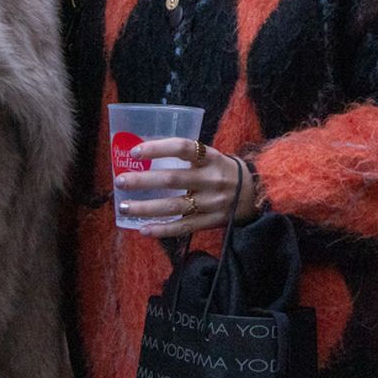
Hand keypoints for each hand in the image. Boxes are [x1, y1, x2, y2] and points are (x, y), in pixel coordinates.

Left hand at [114, 139, 256, 237]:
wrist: (257, 192)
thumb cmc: (225, 170)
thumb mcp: (211, 156)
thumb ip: (186, 156)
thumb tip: (146, 153)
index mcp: (210, 158)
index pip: (182, 147)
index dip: (158, 148)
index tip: (135, 152)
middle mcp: (211, 179)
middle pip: (172, 179)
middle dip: (143, 181)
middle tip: (120, 181)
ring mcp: (211, 202)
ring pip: (174, 206)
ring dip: (146, 208)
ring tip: (124, 206)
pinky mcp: (211, 221)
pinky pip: (183, 227)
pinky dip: (163, 229)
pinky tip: (144, 230)